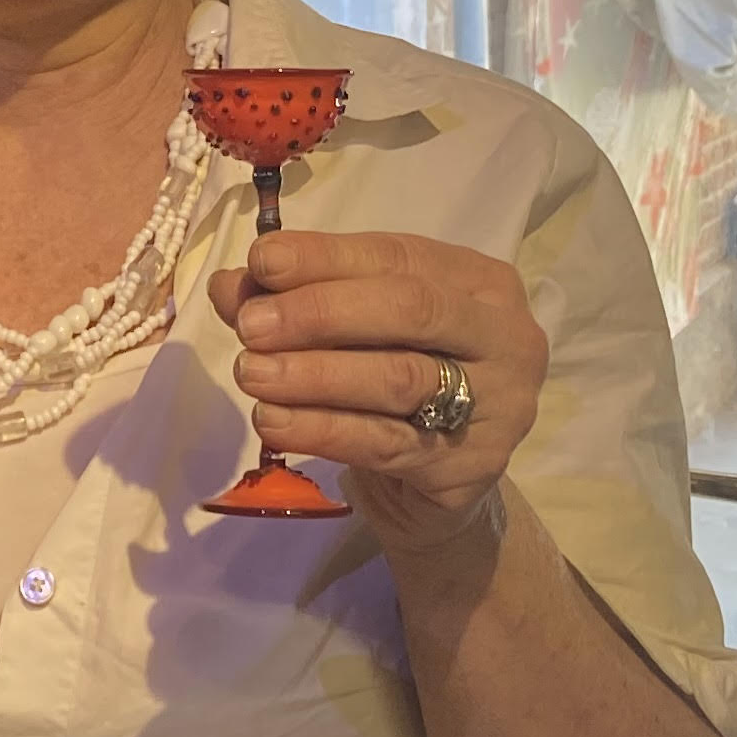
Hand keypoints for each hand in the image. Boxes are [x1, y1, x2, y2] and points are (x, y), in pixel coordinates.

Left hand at [217, 228, 540, 554]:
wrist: (439, 480)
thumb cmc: (397, 379)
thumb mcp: (356, 329)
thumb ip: (297, 299)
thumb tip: (231, 284)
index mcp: (479, 282)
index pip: (398, 256)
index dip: (326, 257)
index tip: (260, 261)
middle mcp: (505, 336)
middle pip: (411, 310)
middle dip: (322, 313)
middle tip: (252, 326)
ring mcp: (499, 404)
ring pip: (399, 379)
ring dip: (315, 375)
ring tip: (251, 373)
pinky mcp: (473, 466)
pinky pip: (387, 442)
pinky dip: (323, 430)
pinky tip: (274, 422)